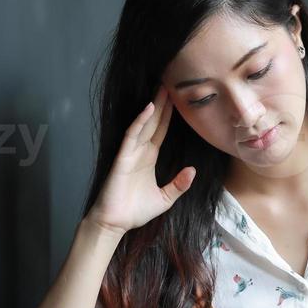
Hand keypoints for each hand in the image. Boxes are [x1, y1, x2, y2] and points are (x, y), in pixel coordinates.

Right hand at [87, 86, 195, 235]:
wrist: (115, 223)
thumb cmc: (135, 211)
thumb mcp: (165, 198)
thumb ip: (179, 185)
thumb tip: (192, 170)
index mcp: (149, 158)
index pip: (162, 131)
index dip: (170, 115)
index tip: (179, 99)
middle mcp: (140, 151)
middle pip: (154, 122)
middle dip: (162, 103)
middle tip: (171, 83)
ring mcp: (130, 153)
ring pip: (143, 124)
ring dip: (153, 106)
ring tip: (162, 88)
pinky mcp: (122, 158)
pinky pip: (132, 136)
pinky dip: (139, 122)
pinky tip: (148, 109)